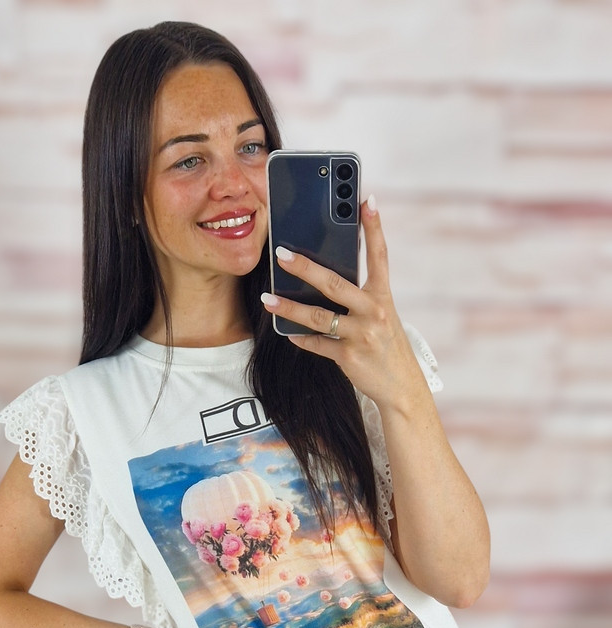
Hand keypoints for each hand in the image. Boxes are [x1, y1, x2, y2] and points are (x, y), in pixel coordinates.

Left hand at [261, 196, 427, 413]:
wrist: (402, 387)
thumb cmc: (385, 344)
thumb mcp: (380, 315)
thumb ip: (358, 296)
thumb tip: (322, 276)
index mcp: (383, 296)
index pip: (379, 255)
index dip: (374, 227)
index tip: (366, 199)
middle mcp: (374, 312)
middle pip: (335, 283)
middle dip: (305, 267)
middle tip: (281, 253)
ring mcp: (361, 335)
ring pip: (318, 316)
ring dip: (289, 307)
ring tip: (267, 300)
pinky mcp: (349, 357)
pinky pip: (317, 344)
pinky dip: (301, 338)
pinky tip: (287, 331)